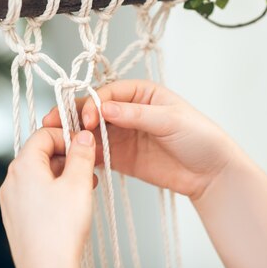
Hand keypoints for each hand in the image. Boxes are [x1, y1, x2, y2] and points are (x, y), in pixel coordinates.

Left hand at [0, 128, 95, 267]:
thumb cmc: (59, 231)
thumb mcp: (78, 183)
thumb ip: (81, 154)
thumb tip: (83, 136)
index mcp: (23, 166)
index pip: (43, 134)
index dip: (67, 136)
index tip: (84, 146)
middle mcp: (11, 180)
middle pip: (41, 153)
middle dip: (67, 157)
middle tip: (89, 168)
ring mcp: (11, 200)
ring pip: (40, 174)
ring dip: (63, 174)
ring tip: (84, 187)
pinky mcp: (16, 216)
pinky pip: (35, 192)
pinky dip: (54, 190)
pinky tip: (71, 204)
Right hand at [42, 79, 236, 199]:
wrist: (212, 174)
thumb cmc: (200, 137)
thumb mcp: (170, 120)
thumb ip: (136, 114)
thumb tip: (104, 107)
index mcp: (141, 93)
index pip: (108, 94)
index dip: (93, 104)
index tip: (88, 119)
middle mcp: (128, 111)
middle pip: (94, 111)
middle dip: (75, 117)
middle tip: (54, 125)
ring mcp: (123, 135)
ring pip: (91, 132)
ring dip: (75, 136)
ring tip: (58, 143)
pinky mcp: (121, 158)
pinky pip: (97, 153)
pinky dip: (84, 155)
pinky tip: (74, 158)